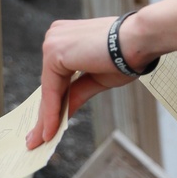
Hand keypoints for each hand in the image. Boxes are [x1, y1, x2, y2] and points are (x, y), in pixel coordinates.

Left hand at [26, 0, 176, 149]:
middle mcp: (56, 35)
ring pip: (49, 89)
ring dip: (46, 117)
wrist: (140, 40)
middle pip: (50, 84)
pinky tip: (49, 131)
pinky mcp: (54, 51)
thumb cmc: (127, 56)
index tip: (44, 124)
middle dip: (45, 113)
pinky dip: (51, 112)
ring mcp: (53, 41)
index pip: (56, 77)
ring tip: (41, 141)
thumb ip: (77, 94)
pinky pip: (51, 90)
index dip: (51, 103)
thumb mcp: (97, 80)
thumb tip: (62, 115)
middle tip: (36, 139)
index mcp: (67, 37)